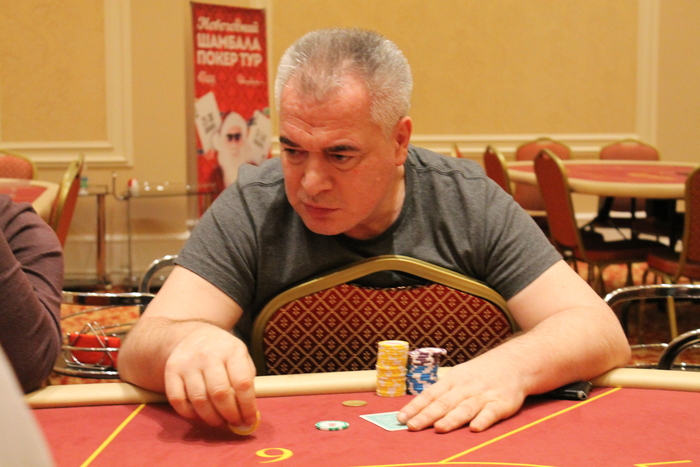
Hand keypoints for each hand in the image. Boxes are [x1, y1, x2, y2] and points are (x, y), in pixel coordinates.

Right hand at [163, 324, 257, 428]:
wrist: (194, 335)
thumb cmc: (224, 352)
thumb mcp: (241, 356)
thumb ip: (246, 381)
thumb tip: (248, 413)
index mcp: (232, 350)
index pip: (242, 382)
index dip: (247, 406)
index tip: (249, 420)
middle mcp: (208, 355)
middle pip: (219, 393)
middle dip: (229, 415)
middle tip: (234, 423)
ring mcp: (188, 363)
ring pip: (199, 400)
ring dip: (211, 418)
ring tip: (220, 421)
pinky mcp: (171, 371)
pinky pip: (178, 400)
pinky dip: (189, 414)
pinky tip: (200, 415)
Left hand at [396, 356, 526, 432]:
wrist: (513, 363)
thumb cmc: (478, 374)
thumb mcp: (458, 377)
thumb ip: (442, 394)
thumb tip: (417, 410)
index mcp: (452, 380)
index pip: (430, 395)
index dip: (415, 407)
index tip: (401, 418)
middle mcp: (465, 387)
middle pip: (444, 403)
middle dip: (427, 415)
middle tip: (412, 426)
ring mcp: (483, 395)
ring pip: (465, 408)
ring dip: (451, 418)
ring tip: (439, 428)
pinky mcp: (502, 403)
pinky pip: (491, 413)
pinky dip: (483, 420)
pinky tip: (474, 428)